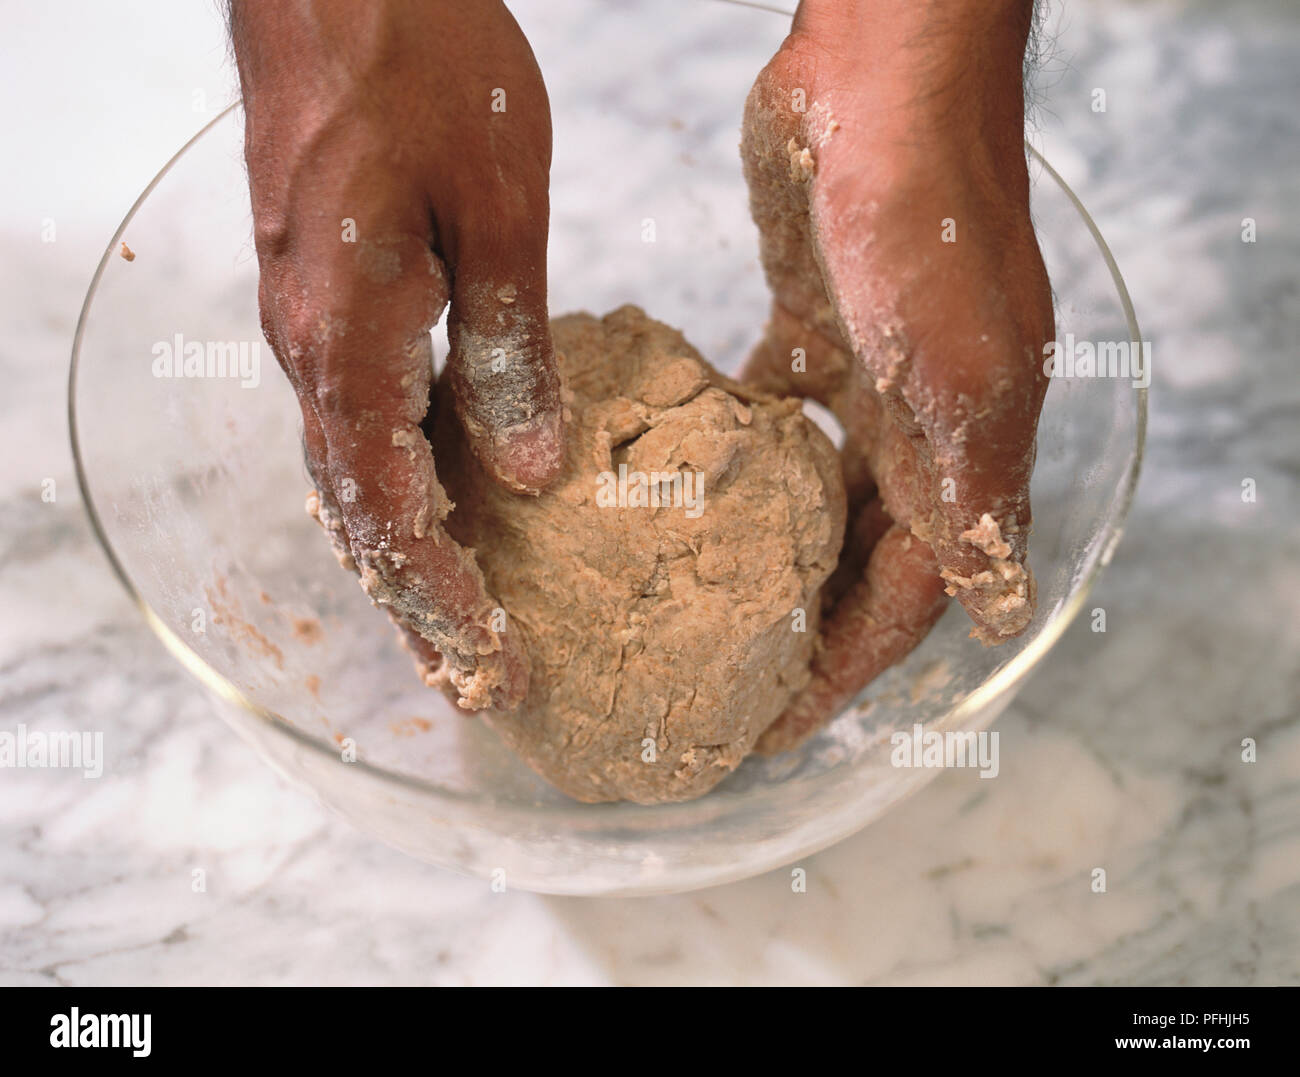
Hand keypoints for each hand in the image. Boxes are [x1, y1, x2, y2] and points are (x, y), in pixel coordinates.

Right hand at [230, 0, 563, 709]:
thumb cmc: (425, 65)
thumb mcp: (501, 211)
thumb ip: (512, 349)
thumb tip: (530, 471)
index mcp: (351, 338)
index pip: (393, 513)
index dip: (444, 599)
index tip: (493, 663)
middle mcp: (309, 350)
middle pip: (359, 516)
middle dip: (419, 604)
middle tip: (476, 680)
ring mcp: (305, 324)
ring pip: (352, 477)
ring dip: (403, 558)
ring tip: (458, 626)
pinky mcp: (320, 298)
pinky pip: (354, 423)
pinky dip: (394, 490)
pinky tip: (436, 513)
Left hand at [743, 0, 1054, 752]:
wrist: (884, 77)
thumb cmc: (924, 215)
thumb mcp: (955, 371)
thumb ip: (968, 489)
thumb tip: (997, 604)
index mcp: (966, 450)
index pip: (910, 594)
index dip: (848, 668)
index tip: (777, 722)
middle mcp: (922, 424)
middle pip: (862, 556)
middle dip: (805, 626)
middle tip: (728, 681)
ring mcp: (867, 374)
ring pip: (818, 494)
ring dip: (773, 550)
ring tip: (702, 604)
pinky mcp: (812, 326)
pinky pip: (773, 414)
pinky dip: (739, 452)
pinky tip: (688, 481)